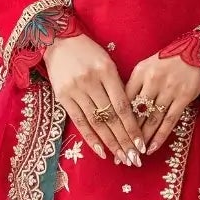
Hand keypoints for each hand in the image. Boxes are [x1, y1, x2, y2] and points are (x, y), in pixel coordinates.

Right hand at [43, 34, 145, 164]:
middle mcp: (91, 82)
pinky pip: (80, 122)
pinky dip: (91, 138)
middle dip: (124, 140)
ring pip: (97, 122)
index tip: (141, 144)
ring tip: (121, 157)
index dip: (132, 127)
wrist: (59, 41)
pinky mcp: (63, 97)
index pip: (123, 106)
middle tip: (134, 158)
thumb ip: (117, 86)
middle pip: (111, 117)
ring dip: (110, 143)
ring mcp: (76, 90)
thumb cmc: (89, 52)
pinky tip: (101, 151)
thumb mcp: (107, 63)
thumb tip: (131, 115)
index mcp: (106, 72)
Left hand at [125, 53, 199, 154]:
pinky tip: (152, 148)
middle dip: (127, 135)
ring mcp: (169, 89)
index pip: (123, 99)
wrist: (199, 50)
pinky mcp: (183, 97)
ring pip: (151, 120)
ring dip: (142, 140)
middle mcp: (153, 81)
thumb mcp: (147, 65)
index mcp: (140, 72)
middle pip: (136, 113)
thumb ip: (134, 84)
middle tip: (119, 153)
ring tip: (134, 154)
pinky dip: (160, 137)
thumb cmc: (169, 59)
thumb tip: (120, 108)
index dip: (116, 119)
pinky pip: (169, 121)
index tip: (109, 136)